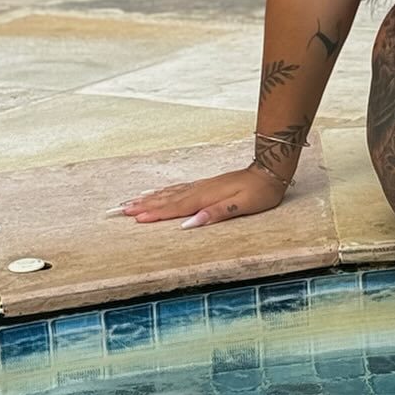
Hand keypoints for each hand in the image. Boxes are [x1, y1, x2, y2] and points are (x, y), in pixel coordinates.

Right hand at [111, 165, 286, 228]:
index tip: (135, 217)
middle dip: (146, 204)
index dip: (156, 213)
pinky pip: (181, 188)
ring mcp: (204, 185)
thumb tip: (189, 224)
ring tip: (133, 200)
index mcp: (207, 197)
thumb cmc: (260, 192)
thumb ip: (215, 213)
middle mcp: (201, 189)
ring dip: (152, 197)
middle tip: (123, 208)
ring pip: (172, 192)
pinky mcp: (208, 185)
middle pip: (168, 198)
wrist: (271, 171)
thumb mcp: (242, 205)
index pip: (176, 208)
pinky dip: (167, 191)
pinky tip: (161, 193)